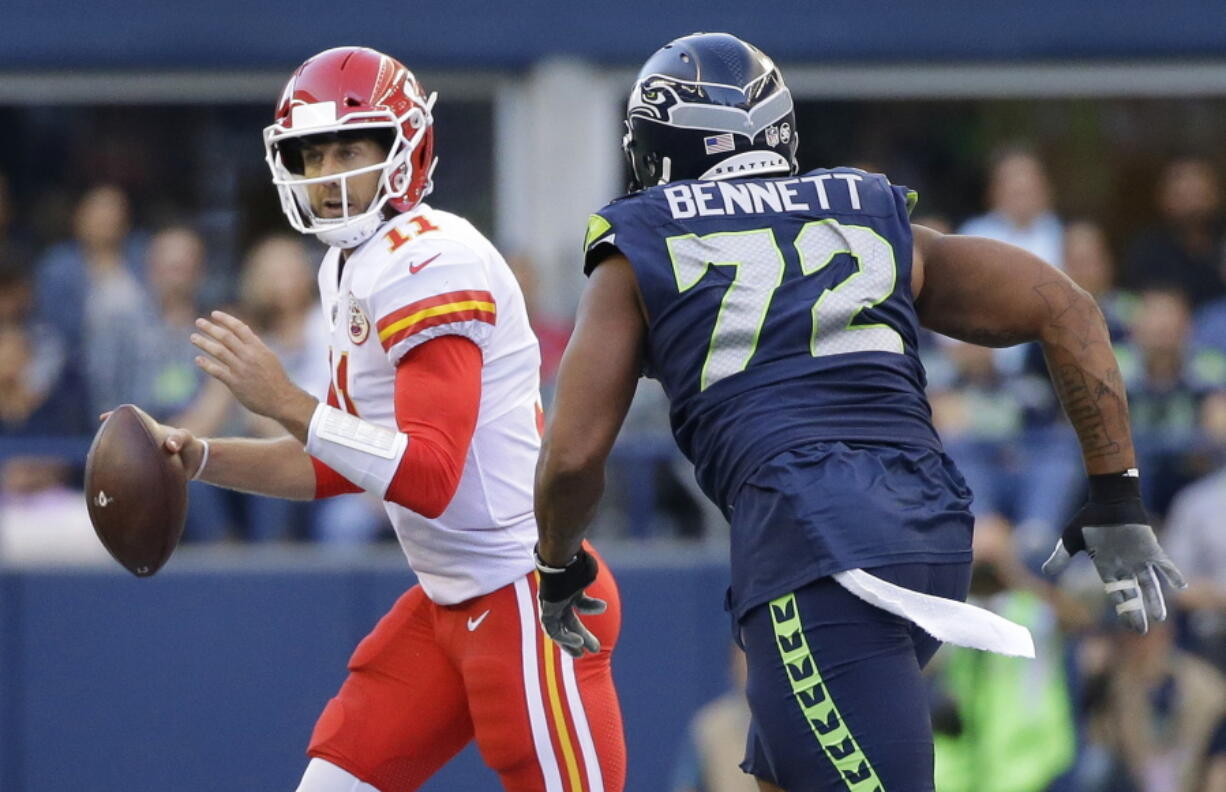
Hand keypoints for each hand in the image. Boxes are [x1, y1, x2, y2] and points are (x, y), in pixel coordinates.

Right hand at [99, 406, 205, 478]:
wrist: (196, 462)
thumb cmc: (190, 445)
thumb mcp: (186, 438)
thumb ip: (179, 438)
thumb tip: (170, 446)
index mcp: (148, 430)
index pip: (129, 421)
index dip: (115, 418)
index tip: (103, 418)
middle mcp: (141, 441)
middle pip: (120, 439)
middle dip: (106, 442)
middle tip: (93, 450)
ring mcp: (142, 455)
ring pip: (122, 456)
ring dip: (110, 460)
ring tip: (96, 468)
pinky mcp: (144, 469)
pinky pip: (130, 471)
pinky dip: (121, 475)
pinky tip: (113, 485)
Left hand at [191, 311, 314, 433]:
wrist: (282, 399)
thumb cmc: (275, 378)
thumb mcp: (269, 357)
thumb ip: (255, 345)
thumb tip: (243, 331)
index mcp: (259, 348)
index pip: (240, 328)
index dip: (225, 319)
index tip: (214, 314)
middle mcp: (249, 356)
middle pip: (226, 337)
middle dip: (211, 328)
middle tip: (198, 322)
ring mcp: (242, 369)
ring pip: (219, 351)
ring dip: (204, 343)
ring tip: (193, 338)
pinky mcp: (235, 383)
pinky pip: (217, 371)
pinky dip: (206, 364)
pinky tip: (197, 359)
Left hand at [535, 546, 605, 656]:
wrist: (559, 560)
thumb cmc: (575, 563)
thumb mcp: (586, 574)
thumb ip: (592, 583)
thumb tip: (602, 600)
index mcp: (569, 588)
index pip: (576, 606)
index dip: (586, 613)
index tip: (596, 622)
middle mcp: (559, 598)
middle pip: (570, 621)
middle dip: (582, 636)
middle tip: (595, 649)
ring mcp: (551, 605)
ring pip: (560, 629)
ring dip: (571, 642)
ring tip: (583, 653)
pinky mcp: (546, 612)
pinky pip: (553, 630)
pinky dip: (565, 638)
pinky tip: (578, 641)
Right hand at [1042, 473, 1185, 633]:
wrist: (1109, 500)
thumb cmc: (1089, 519)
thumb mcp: (1070, 539)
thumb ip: (1061, 557)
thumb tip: (1044, 571)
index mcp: (1107, 569)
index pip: (1116, 594)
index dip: (1123, 610)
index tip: (1129, 627)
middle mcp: (1125, 568)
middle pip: (1133, 594)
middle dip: (1137, 612)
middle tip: (1141, 630)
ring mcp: (1139, 559)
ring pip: (1150, 584)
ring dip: (1155, 600)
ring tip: (1161, 617)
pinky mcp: (1151, 549)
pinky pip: (1164, 564)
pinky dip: (1172, 574)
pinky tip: (1180, 585)